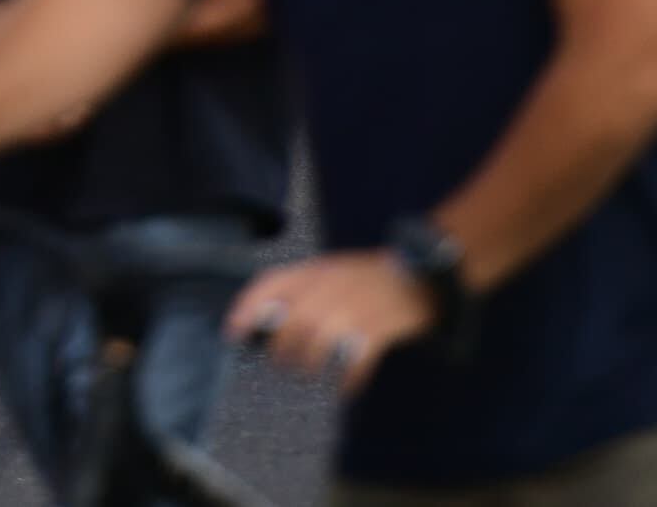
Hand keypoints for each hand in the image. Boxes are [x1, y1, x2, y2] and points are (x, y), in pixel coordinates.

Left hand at [228, 248, 433, 393]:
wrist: (423, 275)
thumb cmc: (370, 279)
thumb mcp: (333, 271)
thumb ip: (305, 290)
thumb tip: (271, 322)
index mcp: (317, 269)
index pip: (271, 283)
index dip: (247, 307)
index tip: (233, 332)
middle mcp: (332, 285)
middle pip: (294, 318)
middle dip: (281, 346)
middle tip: (279, 364)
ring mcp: (357, 305)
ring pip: (319, 337)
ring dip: (309, 361)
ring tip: (307, 374)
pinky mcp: (381, 326)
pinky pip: (357, 356)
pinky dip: (349, 377)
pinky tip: (345, 388)